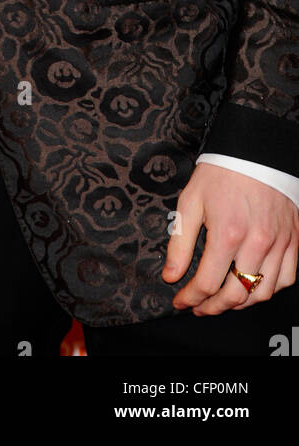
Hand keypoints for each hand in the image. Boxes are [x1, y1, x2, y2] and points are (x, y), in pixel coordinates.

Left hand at [162, 163, 298, 313]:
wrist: (254, 151)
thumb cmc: (221, 173)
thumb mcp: (190, 201)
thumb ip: (179, 242)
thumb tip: (171, 275)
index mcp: (227, 233)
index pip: (207, 283)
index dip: (190, 297)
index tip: (181, 300)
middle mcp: (256, 243)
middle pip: (236, 295)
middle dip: (213, 307)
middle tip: (199, 306)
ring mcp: (278, 244)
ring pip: (263, 293)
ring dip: (241, 304)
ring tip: (223, 300)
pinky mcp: (293, 240)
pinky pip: (286, 278)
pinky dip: (269, 289)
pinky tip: (253, 285)